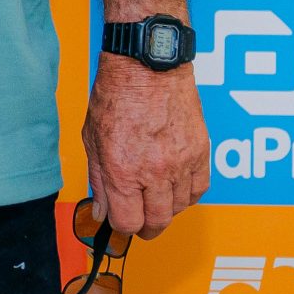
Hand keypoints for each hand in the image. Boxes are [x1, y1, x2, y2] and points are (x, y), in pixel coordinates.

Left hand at [82, 58, 208, 237]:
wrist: (148, 66)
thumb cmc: (117, 95)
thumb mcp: (92, 138)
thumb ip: (99, 180)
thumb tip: (101, 212)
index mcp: (123, 170)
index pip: (128, 223)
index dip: (122, 227)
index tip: (121, 223)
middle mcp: (154, 171)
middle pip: (157, 222)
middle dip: (146, 227)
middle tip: (140, 221)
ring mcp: (181, 163)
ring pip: (179, 208)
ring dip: (166, 208)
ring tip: (154, 196)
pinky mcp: (201, 152)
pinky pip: (200, 189)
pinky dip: (188, 193)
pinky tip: (175, 186)